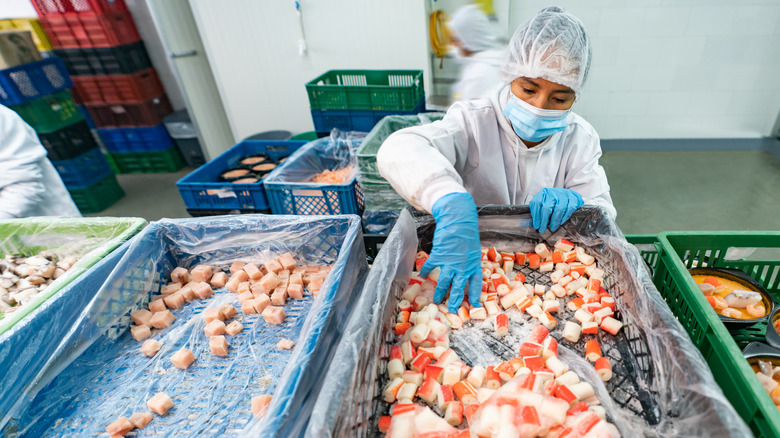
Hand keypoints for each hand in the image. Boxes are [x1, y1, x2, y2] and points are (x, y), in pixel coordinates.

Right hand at [420, 192, 482, 313]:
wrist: (458, 219)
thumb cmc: (467, 232)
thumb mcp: (473, 249)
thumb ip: (469, 261)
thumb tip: (465, 270)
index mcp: (474, 265)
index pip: (476, 284)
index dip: (474, 295)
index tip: (473, 305)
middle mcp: (463, 267)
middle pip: (458, 288)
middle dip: (454, 301)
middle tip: (452, 311)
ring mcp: (450, 262)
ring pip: (444, 283)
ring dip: (439, 292)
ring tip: (436, 300)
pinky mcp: (439, 256)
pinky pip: (431, 267)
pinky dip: (426, 271)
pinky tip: (422, 275)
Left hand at [530, 188, 582, 233]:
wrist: (568, 194)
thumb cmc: (554, 202)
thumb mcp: (543, 204)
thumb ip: (536, 213)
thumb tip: (525, 224)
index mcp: (543, 193)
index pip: (536, 203)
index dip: (536, 216)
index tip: (536, 225)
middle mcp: (552, 193)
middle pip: (547, 208)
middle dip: (544, 221)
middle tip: (543, 230)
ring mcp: (563, 194)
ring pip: (559, 209)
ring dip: (555, 221)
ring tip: (552, 228)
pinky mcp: (573, 198)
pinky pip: (569, 209)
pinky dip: (565, 217)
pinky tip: (561, 222)